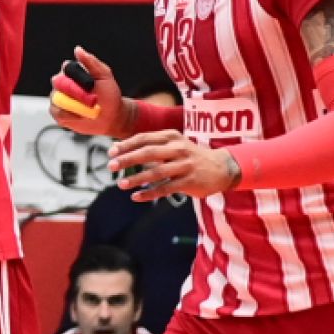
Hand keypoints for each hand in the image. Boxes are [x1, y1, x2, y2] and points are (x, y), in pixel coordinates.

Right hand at [48, 45, 127, 136]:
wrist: (112, 117)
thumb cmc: (109, 95)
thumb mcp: (105, 76)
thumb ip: (92, 62)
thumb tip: (78, 49)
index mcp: (72, 72)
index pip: (66, 68)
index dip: (76, 77)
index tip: (89, 85)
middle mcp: (62, 84)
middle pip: (59, 84)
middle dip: (75, 93)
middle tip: (91, 100)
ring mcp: (58, 98)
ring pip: (57, 98)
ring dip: (74, 105)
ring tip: (88, 109)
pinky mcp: (58, 113)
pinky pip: (57, 112)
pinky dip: (70, 115)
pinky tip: (80, 115)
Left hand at [107, 129, 239, 199]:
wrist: (222, 167)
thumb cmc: (190, 155)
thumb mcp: (174, 144)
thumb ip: (150, 146)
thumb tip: (120, 148)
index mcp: (171, 137)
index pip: (144, 138)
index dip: (126, 145)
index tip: (111, 152)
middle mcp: (178, 148)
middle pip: (148, 153)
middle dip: (127, 160)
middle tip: (111, 166)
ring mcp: (185, 165)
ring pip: (156, 172)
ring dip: (137, 178)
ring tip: (121, 185)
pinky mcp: (189, 181)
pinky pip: (166, 188)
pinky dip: (149, 193)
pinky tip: (136, 197)